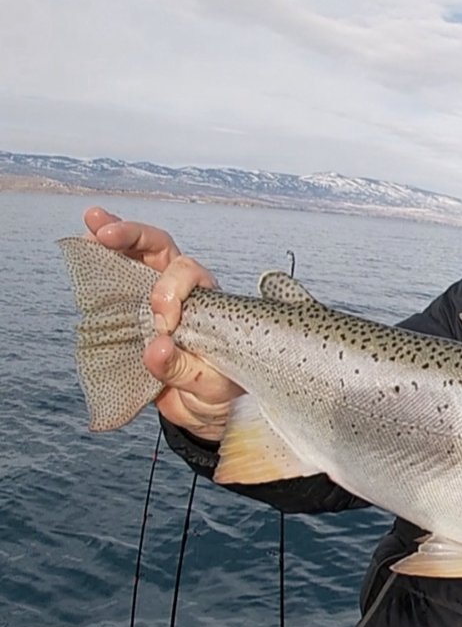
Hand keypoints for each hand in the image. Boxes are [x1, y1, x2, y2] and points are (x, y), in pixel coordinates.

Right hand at [83, 207, 243, 440]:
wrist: (198, 404)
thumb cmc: (212, 387)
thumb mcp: (207, 385)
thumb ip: (181, 368)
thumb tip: (156, 347)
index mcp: (207, 301)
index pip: (189, 273)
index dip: (171, 290)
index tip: (163, 323)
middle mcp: (182, 289)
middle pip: (160, 248)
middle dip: (133, 235)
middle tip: (105, 234)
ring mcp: (153, 293)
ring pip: (136, 253)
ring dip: (113, 234)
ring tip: (92, 222)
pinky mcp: (130, 306)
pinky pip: (114, 278)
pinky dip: (98, 259)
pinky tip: (83, 245)